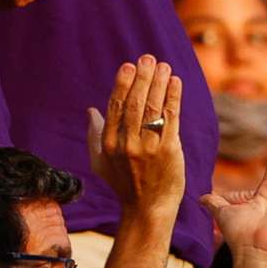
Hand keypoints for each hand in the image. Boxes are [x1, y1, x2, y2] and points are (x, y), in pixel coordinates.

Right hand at [86, 58, 187, 214]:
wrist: (147, 208)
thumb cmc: (123, 183)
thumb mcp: (100, 162)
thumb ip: (94, 134)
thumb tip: (91, 110)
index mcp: (109, 144)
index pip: (116, 106)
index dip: (123, 83)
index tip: (129, 66)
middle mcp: (127, 144)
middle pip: (135, 103)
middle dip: (143, 77)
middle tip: (148, 58)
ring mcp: (149, 148)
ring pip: (154, 108)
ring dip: (160, 83)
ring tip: (164, 66)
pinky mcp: (169, 151)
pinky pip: (171, 118)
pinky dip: (173, 98)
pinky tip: (175, 83)